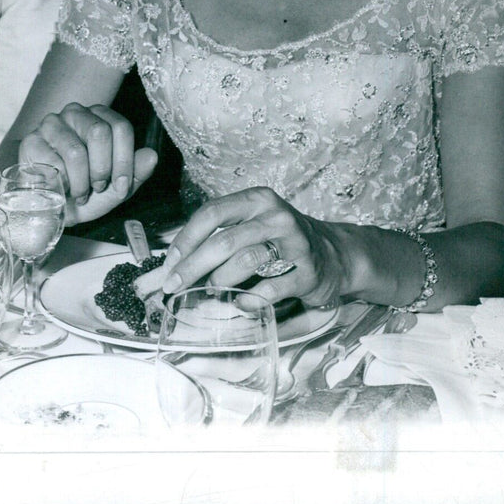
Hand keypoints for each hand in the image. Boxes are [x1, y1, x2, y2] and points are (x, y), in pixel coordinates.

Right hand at [18, 102, 157, 224]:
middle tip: (98, 188)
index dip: (124, 160)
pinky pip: (52, 163)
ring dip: (81, 182)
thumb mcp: (116, 187)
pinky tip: (60, 189)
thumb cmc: (85, 191)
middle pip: (99, 132)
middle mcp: (76, 113)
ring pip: (75, 151)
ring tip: (80, 193)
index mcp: (101, 117)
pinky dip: (61, 184)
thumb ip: (136, 172)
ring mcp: (51, 124)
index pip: (120, 127)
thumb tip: (152, 156)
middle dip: (102, 169)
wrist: (49, 205)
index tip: (122, 187)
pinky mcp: (31, 141)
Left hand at [159, 187, 344, 307]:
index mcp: (256, 200)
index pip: (212, 213)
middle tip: (173, 287)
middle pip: (224, 240)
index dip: (186, 239)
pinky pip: (270, 289)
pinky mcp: (308, 272)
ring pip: (245, 261)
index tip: (169, 264)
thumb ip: (217, 237)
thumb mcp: (251, 226)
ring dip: (220, 280)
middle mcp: (275, 216)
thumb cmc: (279, 240)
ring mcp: (294, 242)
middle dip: (193, 267)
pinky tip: (241, 302)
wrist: (334, 254)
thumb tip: (172, 264)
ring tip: (211, 289)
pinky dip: (249, 299)